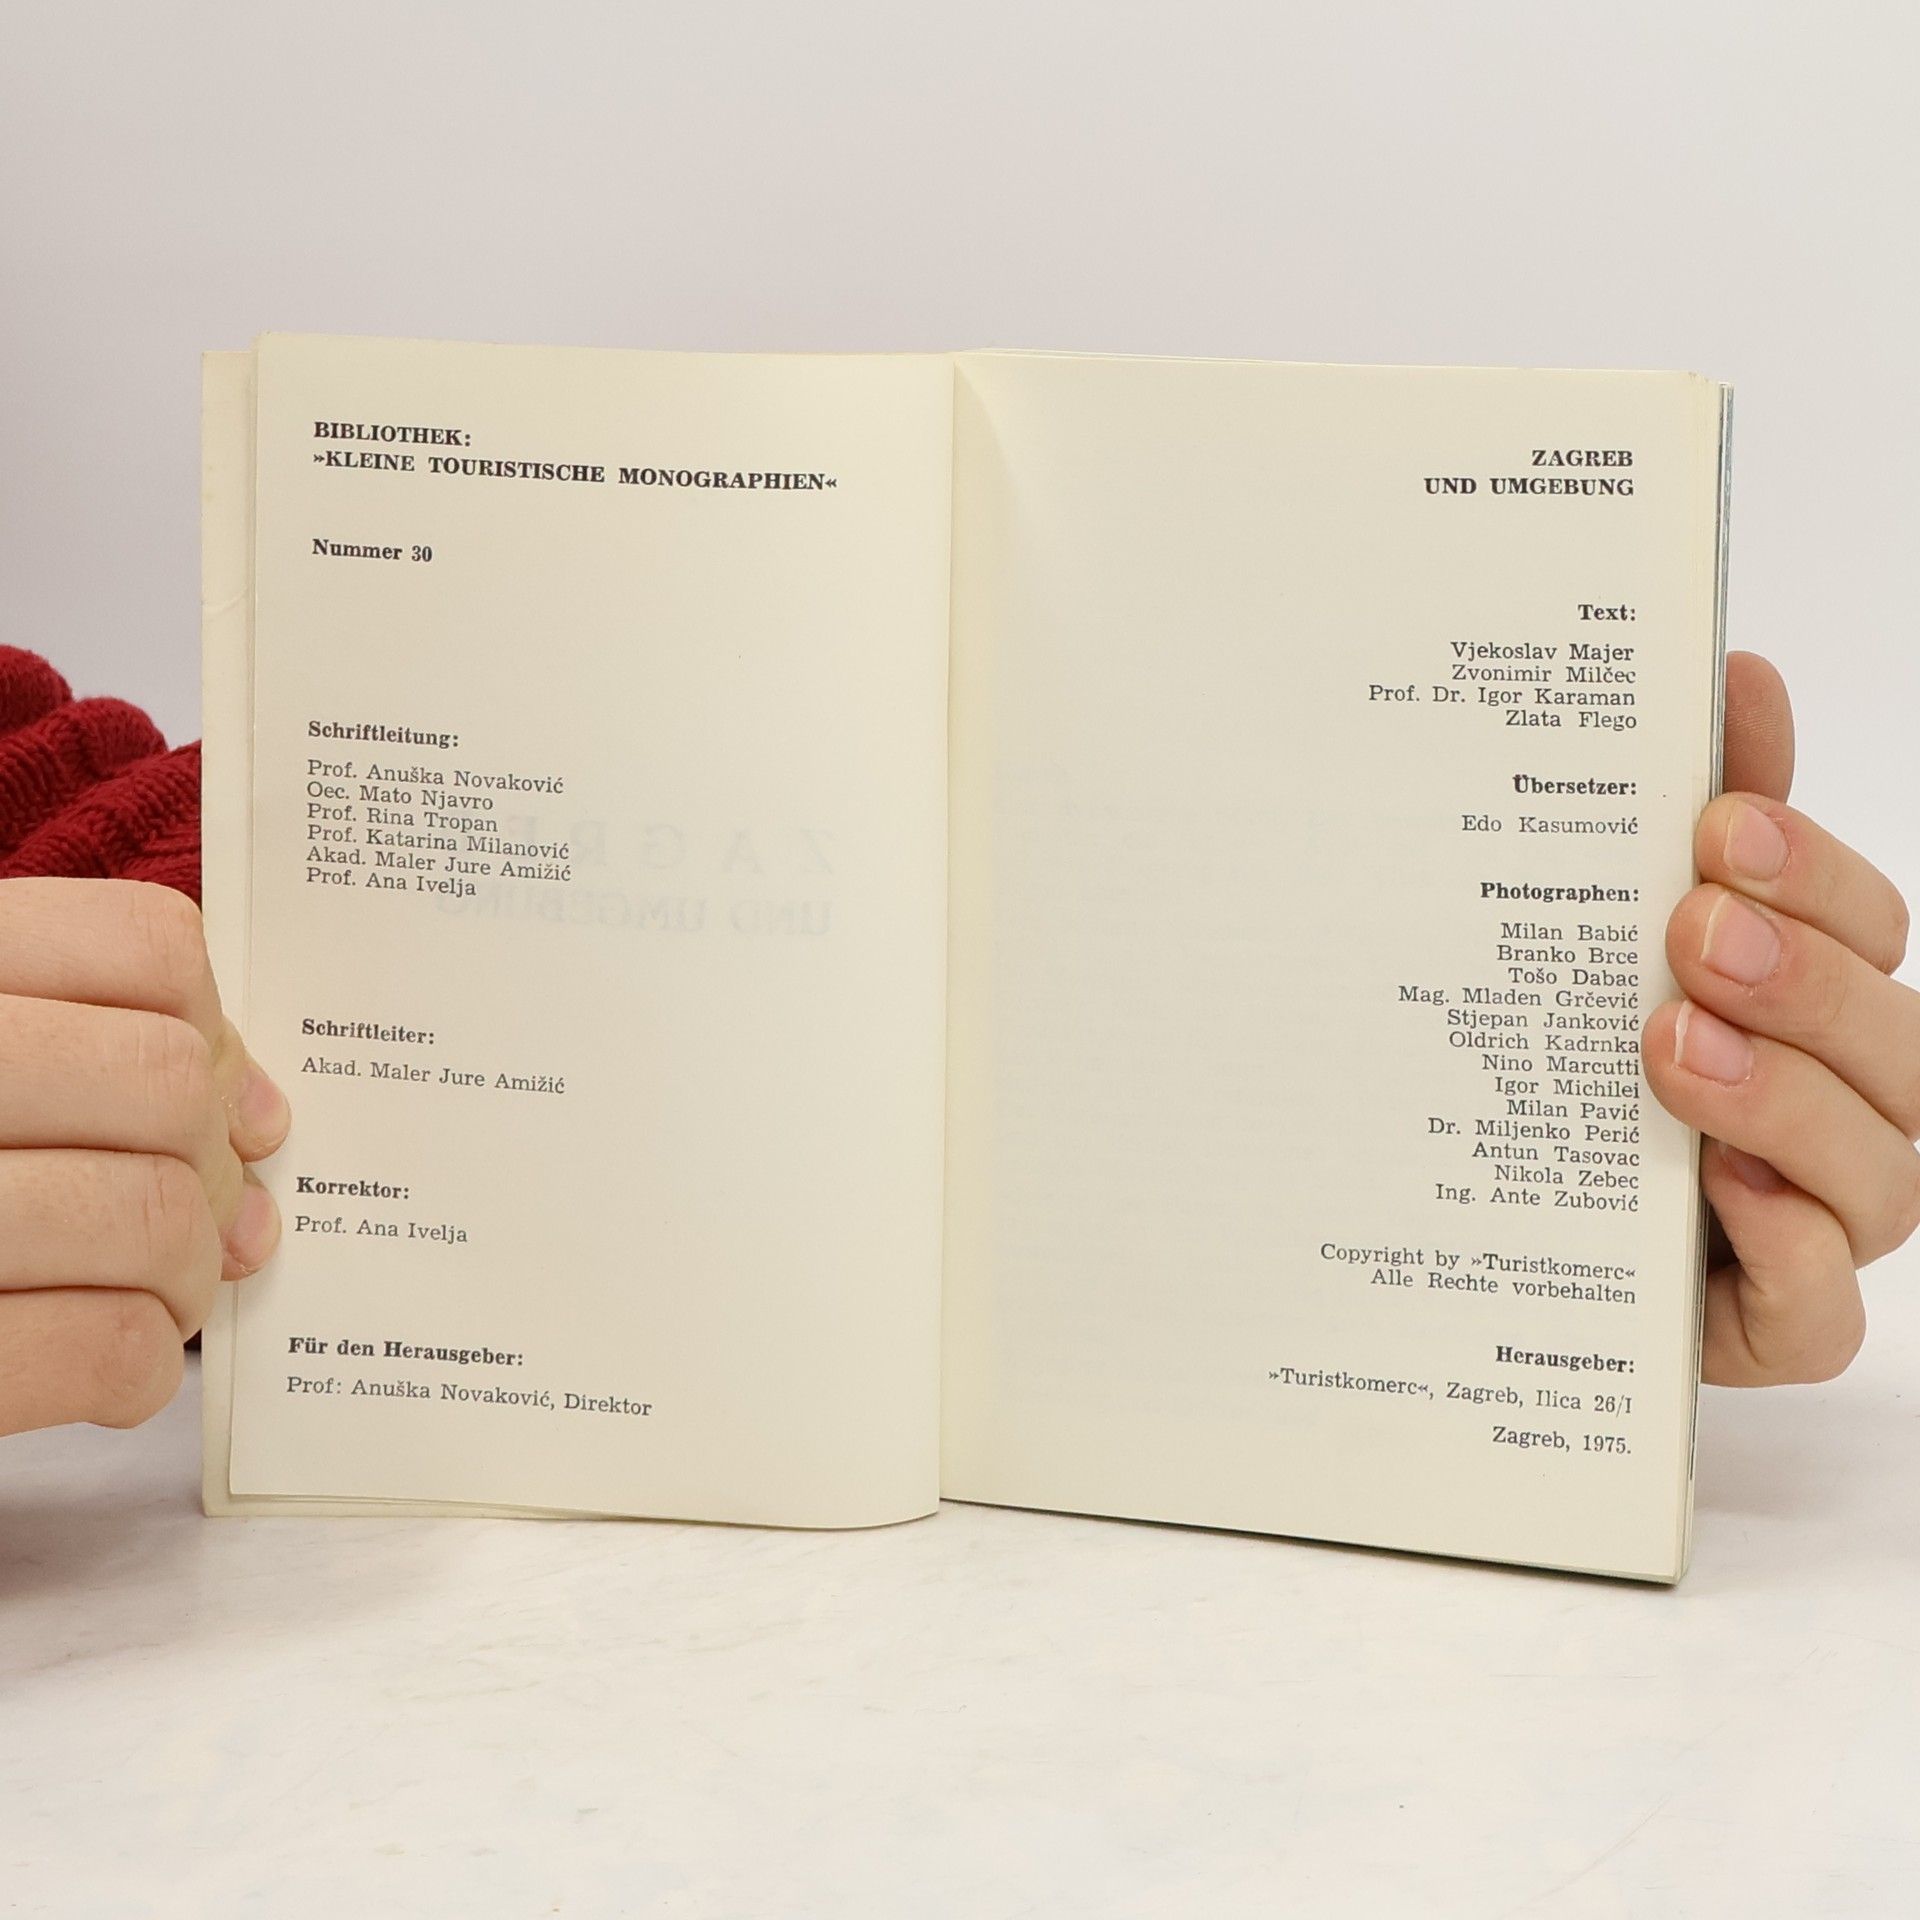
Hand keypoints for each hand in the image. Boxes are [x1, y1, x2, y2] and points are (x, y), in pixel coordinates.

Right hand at [0, 879, 288, 1435]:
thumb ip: (98, 1054)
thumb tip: (258, 1119)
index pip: (149, 948)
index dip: (214, 1032)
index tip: (212, 1100)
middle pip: (167, 1082)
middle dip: (213, 1168)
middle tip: (192, 1219)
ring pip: (153, 1214)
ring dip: (186, 1271)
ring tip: (156, 1291)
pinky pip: (107, 1344)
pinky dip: (141, 1360)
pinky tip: (111, 1358)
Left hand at [1643, 652, 1916, 1384]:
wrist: (1494, 1236)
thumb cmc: (1580, 1072)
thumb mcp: (1616, 940)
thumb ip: (1689, 822)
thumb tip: (1733, 676)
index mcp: (1814, 1006)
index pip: (1868, 927)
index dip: (1811, 870)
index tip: (1716, 821)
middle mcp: (1840, 1111)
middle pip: (1894, 1044)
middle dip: (1800, 978)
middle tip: (1691, 929)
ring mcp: (1814, 1224)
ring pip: (1881, 1175)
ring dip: (1786, 1099)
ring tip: (1674, 1048)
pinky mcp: (1766, 1325)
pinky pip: (1822, 1314)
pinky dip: (1790, 1252)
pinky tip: (1725, 1191)